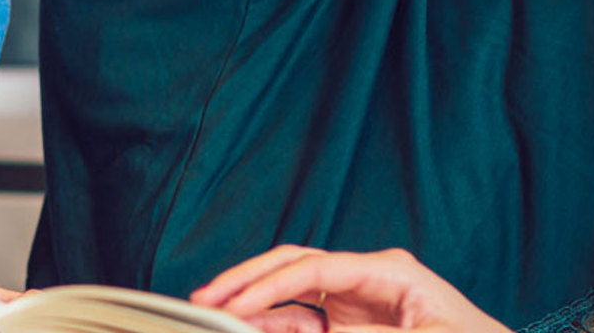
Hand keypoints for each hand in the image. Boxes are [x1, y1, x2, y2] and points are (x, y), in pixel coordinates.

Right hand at [189, 246, 509, 332]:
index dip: (271, 285)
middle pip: (293, 267)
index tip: (237, 304)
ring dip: (253, 305)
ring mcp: (354, 301)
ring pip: (289, 294)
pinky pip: (300, 320)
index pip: (316, 268)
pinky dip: (271, 324)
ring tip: (215, 316)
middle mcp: (365, 279)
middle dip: (246, 280)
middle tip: (204, 297)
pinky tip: (247, 329)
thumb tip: (315, 329)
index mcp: (389, 271)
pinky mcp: (348, 325)